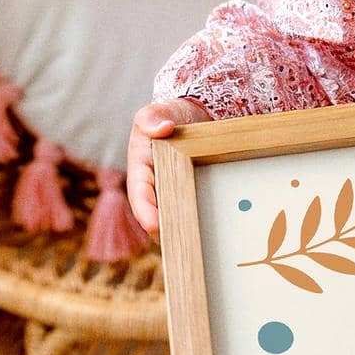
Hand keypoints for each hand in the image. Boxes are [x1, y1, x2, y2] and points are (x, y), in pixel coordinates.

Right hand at [126, 97, 213, 235]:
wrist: (191, 118)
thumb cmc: (168, 116)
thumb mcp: (156, 112)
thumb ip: (152, 119)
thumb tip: (163, 128)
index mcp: (140, 172)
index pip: (139, 196)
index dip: (145, 212)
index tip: (155, 225)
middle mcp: (153, 190)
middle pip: (157, 217)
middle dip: (168, 231)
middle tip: (182, 241)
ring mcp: (172, 196)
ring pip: (176, 219)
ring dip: (185, 231)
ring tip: (199, 243)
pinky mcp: (190, 197)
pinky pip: (194, 213)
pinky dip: (201, 223)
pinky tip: (215, 234)